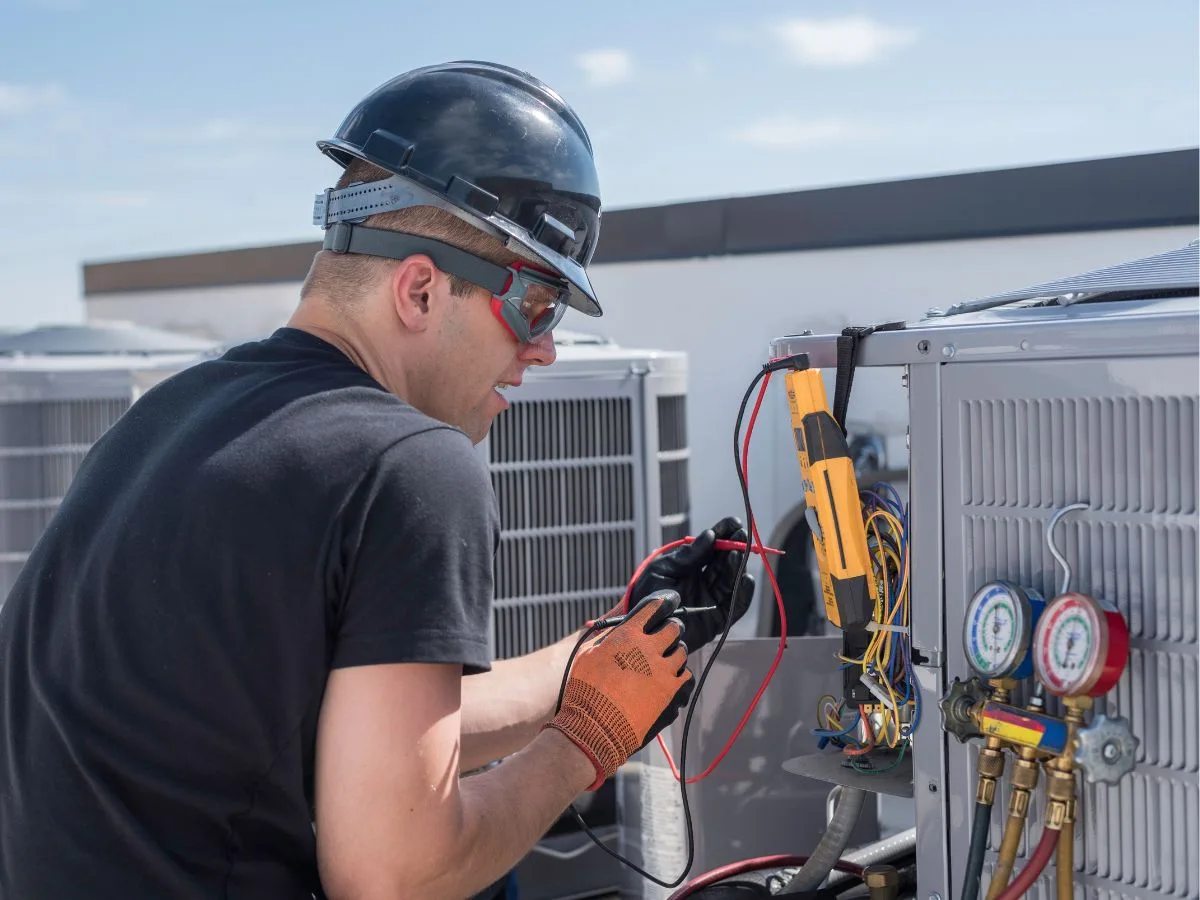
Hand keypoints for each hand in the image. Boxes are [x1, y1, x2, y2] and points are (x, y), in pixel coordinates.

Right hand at [545, 590, 693, 789]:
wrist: (595, 725)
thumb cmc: (585, 689)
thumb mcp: (588, 653)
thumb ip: (607, 636)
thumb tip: (619, 628)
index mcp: (628, 634)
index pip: (654, 608)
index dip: (662, 603)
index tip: (666, 603)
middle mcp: (649, 647)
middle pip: (674, 628)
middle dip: (671, 628)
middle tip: (666, 634)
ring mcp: (662, 669)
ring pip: (681, 651)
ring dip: (674, 652)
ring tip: (665, 659)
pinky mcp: (670, 690)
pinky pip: (685, 674)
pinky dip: (678, 674)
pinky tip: (669, 677)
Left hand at [628, 516, 755, 651]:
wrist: (642, 628)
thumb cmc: (647, 596)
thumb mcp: (663, 569)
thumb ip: (687, 556)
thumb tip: (710, 536)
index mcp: (691, 567)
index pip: (712, 547)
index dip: (724, 534)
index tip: (734, 523)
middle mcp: (704, 581)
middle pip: (725, 562)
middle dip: (735, 546)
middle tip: (740, 535)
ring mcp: (712, 600)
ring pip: (732, 580)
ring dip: (737, 566)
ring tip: (737, 554)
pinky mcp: (718, 620)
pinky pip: (736, 606)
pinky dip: (744, 593)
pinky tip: (746, 578)